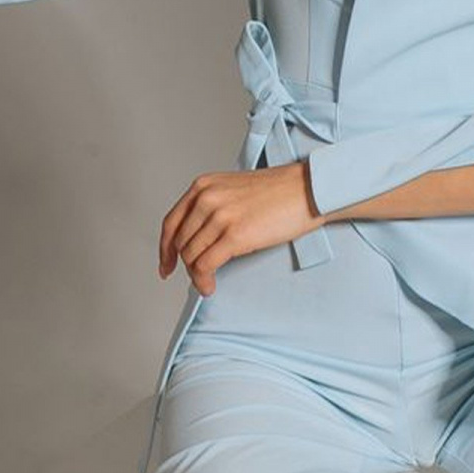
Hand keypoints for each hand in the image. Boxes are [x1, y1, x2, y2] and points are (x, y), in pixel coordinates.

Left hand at [160, 160, 323, 293]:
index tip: (166, 264)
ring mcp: (220, 217)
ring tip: (207, 283)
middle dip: (185, 265)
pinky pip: (205, 266)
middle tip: (197, 277)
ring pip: (191, 256)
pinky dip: (203, 281)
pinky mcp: (235, 236)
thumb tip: (199, 237)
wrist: (309, 189)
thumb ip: (212, 206)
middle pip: (180, 242)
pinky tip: (211, 286)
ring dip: (196, 276)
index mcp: (203, 186)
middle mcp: (206, 199)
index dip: (164, 249)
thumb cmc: (279, 192)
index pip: (171, 222)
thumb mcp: (233, 189)